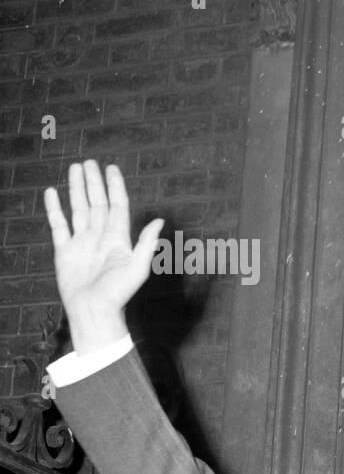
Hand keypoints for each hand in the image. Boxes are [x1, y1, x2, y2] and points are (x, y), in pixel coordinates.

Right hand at [44, 160, 163, 352]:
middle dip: (93, 182)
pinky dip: (54, 208)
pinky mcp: (64, 251)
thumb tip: (160, 220)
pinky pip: (58, 224)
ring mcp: (81, 242)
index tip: (111, 168)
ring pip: (78, 209)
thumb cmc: (118, 293)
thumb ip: (147, 243)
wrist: (94, 311)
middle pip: (97, 203)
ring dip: (76, 189)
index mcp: (118, 238)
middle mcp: (100, 237)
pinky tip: (52, 192)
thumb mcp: (138, 267)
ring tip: (74, 169)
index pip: (117, 206)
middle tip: (89, 162)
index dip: (115, 187)